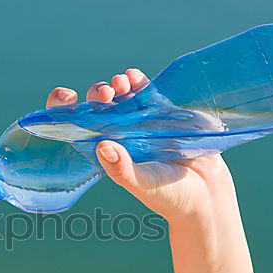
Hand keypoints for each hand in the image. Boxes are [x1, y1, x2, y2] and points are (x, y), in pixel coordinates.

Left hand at [46, 69, 234, 221]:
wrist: (207, 194)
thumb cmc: (169, 196)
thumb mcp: (144, 184)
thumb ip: (122, 169)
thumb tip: (102, 146)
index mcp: (106, 152)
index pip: (77, 128)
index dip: (65, 111)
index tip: (65, 99)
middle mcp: (120, 134)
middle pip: (99, 107)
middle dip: (98, 95)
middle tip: (105, 93)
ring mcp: (141, 122)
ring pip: (121, 96)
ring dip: (116, 85)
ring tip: (119, 83)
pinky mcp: (163, 113)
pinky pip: (146, 92)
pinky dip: (138, 81)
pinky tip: (133, 76)